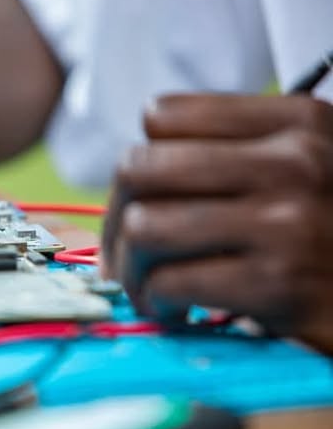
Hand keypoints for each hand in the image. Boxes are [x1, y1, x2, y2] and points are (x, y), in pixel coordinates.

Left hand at [102, 94, 332, 351]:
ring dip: (131, 269)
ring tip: (150, 289)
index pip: (163, 115)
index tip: (141, 202)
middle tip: (126, 255)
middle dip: (117, 220)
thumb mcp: (312, 166)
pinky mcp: (279, 283)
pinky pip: (171, 282)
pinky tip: (179, 313)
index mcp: (297, 120)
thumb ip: (238, 154)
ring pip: (144, 227)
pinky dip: (159, 302)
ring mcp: (286, 221)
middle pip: (138, 169)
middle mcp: (292, 160)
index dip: (138, 165)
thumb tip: (133, 176)